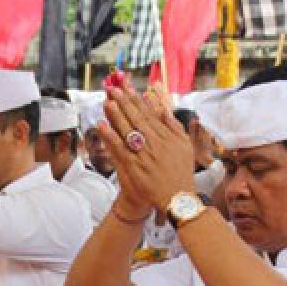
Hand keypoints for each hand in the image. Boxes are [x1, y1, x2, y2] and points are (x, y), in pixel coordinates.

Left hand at [101, 85, 197, 212]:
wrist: (177, 197)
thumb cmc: (180, 172)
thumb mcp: (184, 145)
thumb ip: (174, 126)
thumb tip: (164, 108)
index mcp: (166, 136)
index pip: (148, 114)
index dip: (136, 100)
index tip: (127, 88)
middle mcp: (155, 142)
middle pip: (137, 118)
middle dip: (124, 102)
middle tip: (113, 88)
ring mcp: (144, 154)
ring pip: (127, 130)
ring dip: (116, 115)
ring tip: (107, 101)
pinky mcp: (134, 166)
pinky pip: (119, 148)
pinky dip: (110, 136)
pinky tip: (102, 125)